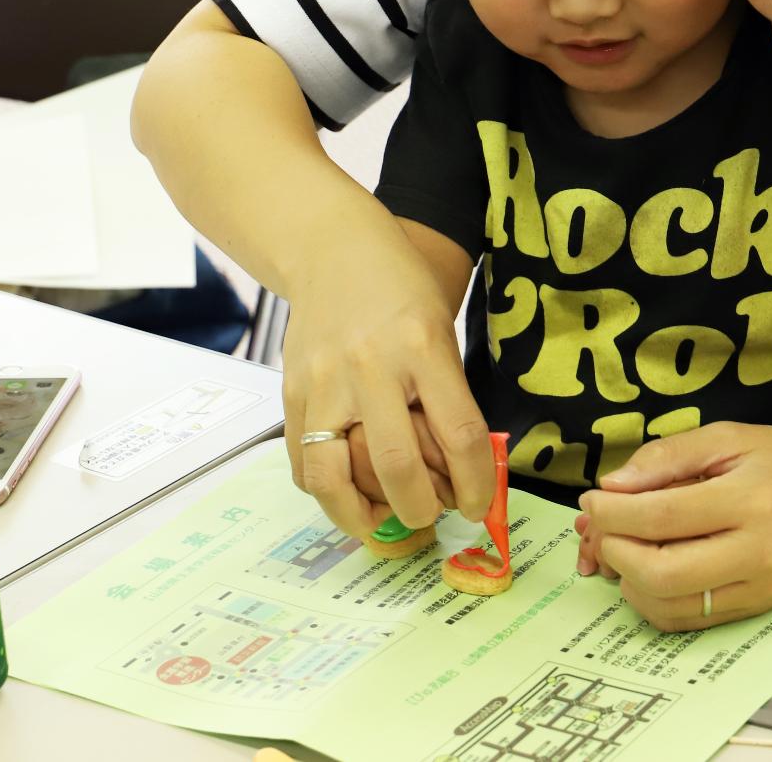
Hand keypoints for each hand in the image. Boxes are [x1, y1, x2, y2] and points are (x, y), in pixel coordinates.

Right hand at [278, 215, 491, 536]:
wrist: (334, 248)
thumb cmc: (401, 290)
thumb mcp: (443, 331)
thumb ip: (450, 398)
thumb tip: (460, 476)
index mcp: (423, 346)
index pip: (460, 435)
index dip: (475, 485)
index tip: (478, 507)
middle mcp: (371, 365)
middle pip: (397, 464)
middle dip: (420, 509)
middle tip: (430, 517)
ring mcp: (325, 380)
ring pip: (334, 476)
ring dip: (362, 517)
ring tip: (383, 522)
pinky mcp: (293, 392)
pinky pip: (303, 462)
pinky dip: (327, 492)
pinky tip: (348, 495)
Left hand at [577, 423, 771, 631]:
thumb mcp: (735, 437)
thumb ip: (671, 456)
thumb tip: (613, 485)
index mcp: (750, 497)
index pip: (661, 517)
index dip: (612, 512)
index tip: (593, 499)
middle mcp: (757, 551)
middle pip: (658, 571)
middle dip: (613, 549)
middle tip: (602, 526)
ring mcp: (758, 588)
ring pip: (668, 604)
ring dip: (627, 579)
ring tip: (622, 546)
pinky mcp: (757, 609)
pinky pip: (689, 619)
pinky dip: (654, 599)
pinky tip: (648, 570)